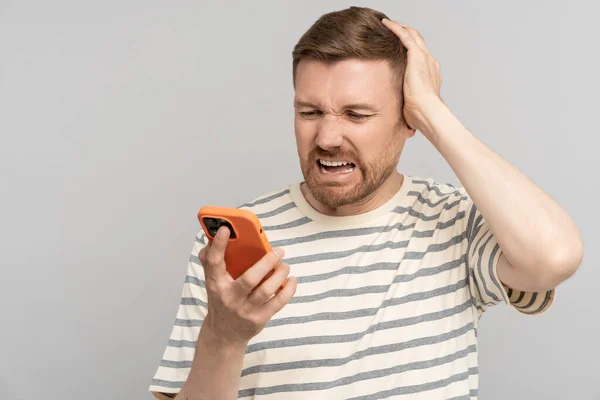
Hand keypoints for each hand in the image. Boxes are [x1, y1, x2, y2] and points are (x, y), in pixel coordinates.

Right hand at [198, 226, 296, 345]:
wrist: (224, 334)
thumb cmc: (221, 300)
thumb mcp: (212, 282)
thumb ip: (211, 261)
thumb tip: (211, 239)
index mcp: (215, 284)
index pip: (214, 262)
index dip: (218, 245)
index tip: (226, 228)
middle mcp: (229, 297)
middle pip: (250, 278)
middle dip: (267, 262)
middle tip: (278, 251)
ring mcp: (245, 310)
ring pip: (266, 290)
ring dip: (280, 275)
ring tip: (285, 265)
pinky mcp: (259, 319)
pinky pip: (278, 302)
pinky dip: (288, 289)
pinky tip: (291, 280)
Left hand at [382, 18, 442, 134]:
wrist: (428, 113)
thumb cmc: (421, 116)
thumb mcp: (412, 108)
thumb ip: (408, 108)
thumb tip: (405, 126)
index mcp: (430, 74)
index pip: (419, 57)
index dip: (409, 50)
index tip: (398, 48)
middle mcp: (429, 63)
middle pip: (417, 42)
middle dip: (405, 34)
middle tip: (392, 30)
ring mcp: (424, 58)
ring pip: (412, 35)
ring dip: (400, 28)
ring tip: (387, 24)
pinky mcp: (417, 56)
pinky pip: (405, 35)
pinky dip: (395, 28)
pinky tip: (385, 24)